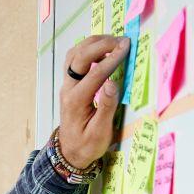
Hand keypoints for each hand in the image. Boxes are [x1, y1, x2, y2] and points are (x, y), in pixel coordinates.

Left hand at [57, 35, 131, 169]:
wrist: (69, 152)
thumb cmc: (87, 145)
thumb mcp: (100, 132)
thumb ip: (107, 107)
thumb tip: (113, 83)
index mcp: (76, 101)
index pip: (95, 73)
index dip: (112, 59)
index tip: (127, 47)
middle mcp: (68, 89)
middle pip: (80, 57)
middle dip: (102, 45)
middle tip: (122, 40)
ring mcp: (67, 84)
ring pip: (74, 54)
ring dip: (93, 43)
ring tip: (114, 41)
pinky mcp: (69, 83)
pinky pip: (74, 59)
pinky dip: (88, 49)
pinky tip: (103, 49)